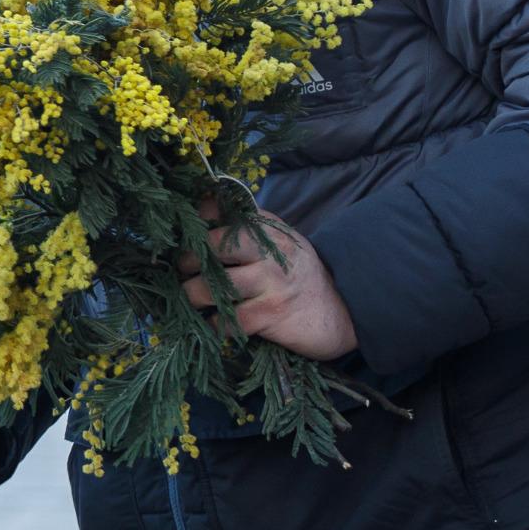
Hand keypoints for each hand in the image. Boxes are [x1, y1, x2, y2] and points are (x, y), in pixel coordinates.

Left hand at [178, 196, 356, 360]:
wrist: (345, 309)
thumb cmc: (299, 274)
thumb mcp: (278, 240)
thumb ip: (246, 224)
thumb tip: (205, 204)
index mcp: (268, 227)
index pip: (221, 214)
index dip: (195, 226)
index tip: (183, 239)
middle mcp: (269, 249)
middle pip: (211, 246)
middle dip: (187, 261)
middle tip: (184, 272)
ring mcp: (271, 282)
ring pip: (212, 285)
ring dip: (193, 295)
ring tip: (193, 298)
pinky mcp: (271, 313)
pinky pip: (228, 319)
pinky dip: (214, 324)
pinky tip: (214, 323)